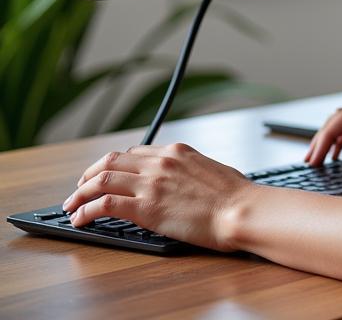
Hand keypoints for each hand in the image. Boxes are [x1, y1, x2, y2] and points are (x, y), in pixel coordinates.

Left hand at [62, 143, 252, 251]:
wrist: (240, 210)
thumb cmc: (234, 196)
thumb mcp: (211, 170)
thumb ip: (191, 170)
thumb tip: (185, 180)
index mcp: (178, 151)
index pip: (134, 153)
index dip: (113, 165)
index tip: (104, 176)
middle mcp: (161, 162)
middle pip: (112, 161)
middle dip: (89, 175)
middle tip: (79, 189)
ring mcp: (152, 183)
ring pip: (101, 179)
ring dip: (80, 193)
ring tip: (71, 206)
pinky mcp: (145, 207)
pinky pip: (104, 204)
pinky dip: (86, 210)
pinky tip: (80, 219)